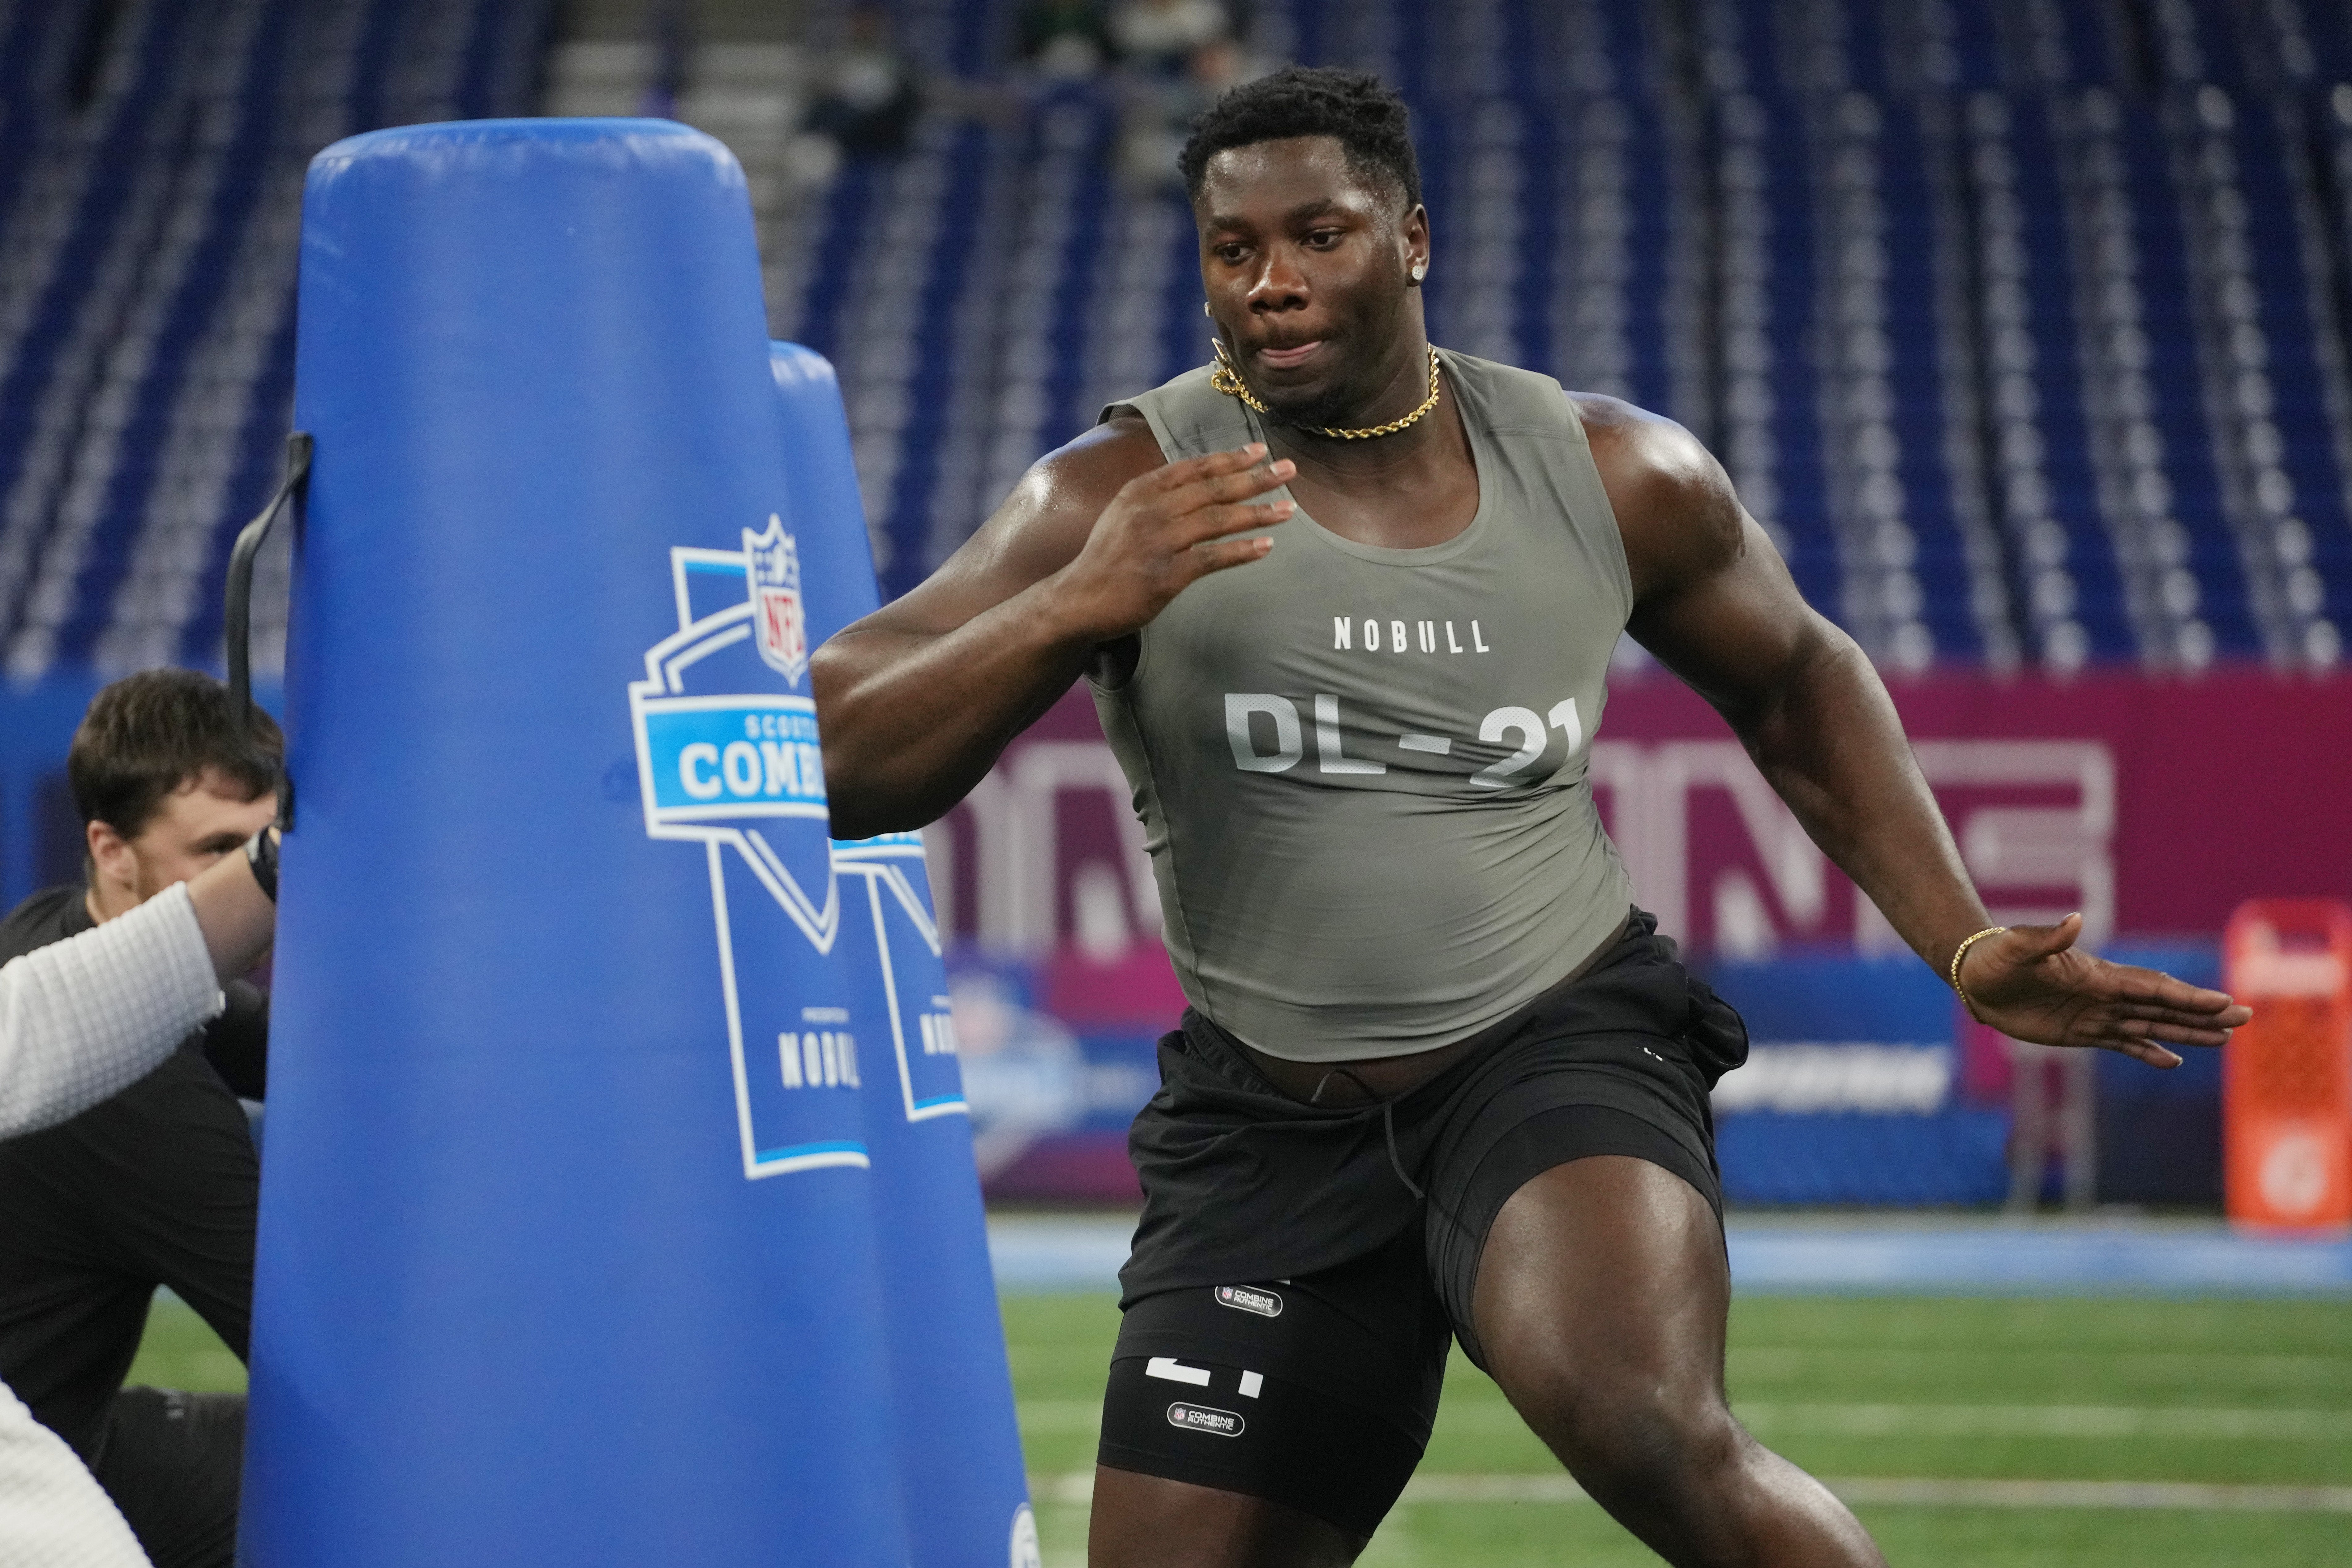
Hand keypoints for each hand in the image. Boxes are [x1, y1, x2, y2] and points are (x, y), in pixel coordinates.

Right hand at [1052, 443, 1294, 641]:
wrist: (1076, 599)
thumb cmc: (1106, 558)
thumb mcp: (1123, 514)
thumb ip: (1156, 497)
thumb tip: (1195, 481)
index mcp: (1140, 491)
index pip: (1192, 468)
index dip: (1228, 458)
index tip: (1258, 450)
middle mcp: (1150, 511)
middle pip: (1212, 488)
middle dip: (1254, 477)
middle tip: (1289, 469)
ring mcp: (1157, 542)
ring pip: (1217, 520)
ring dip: (1257, 513)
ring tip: (1288, 509)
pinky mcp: (1164, 576)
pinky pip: (1211, 558)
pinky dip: (1241, 551)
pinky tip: (1266, 546)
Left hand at [1957, 914, 2251, 1067]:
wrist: (1974, 976)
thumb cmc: (1994, 958)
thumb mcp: (2017, 947)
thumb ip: (2047, 938)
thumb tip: (2074, 919)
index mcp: (2096, 975)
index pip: (2151, 988)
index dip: (2186, 995)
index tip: (2221, 1001)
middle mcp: (2103, 994)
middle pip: (2162, 1006)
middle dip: (2201, 1013)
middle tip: (2243, 1019)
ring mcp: (2094, 1014)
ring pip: (2150, 1025)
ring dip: (2185, 1032)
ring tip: (2223, 1040)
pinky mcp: (2080, 1032)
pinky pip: (2122, 1043)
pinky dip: (2148, 1051)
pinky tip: (2172, 1060)